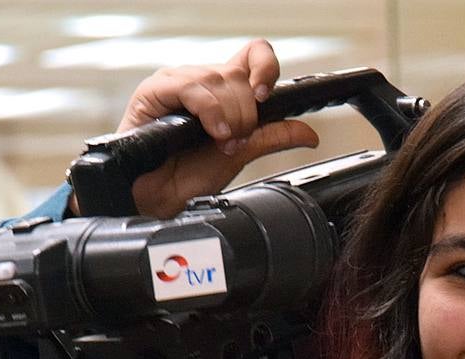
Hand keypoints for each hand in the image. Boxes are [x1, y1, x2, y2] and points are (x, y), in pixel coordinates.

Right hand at [104, 39, 319, 217]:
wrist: (156, 197)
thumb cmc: (188, 174)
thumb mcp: (242, 154)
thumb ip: (273, 137)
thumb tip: (308, 133)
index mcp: (224, 91)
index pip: (253, 55)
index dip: (266, 69)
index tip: (267, 98)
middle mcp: (203, 81)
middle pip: (240, 75)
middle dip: (246, 115)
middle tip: (236, 141)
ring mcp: (179, 82)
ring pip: (219, 81)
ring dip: (229, 117)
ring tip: (222, 142)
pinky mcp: (155, 89)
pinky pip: (192, 87)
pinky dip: (209, 112)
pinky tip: (213, 133)